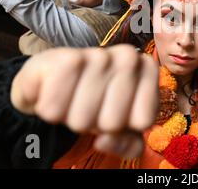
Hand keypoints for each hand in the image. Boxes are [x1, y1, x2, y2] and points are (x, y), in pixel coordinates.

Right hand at [11, 45, 158, 157]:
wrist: (53, 81)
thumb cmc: (96, 103)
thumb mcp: (122, 128)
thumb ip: (129, 144)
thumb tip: (104, 141)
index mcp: (147, 70)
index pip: (143, 120)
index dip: (125, 127)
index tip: (114, 112)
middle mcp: (127, 56)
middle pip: (113, 122)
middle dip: (97, 124)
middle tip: (90, 107)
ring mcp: (97, 54)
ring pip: (83, 118)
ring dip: (72, 119)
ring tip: (72, 100)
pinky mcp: (62, 57)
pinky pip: (55, 105)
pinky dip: (50, 110)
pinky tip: (52, 94)